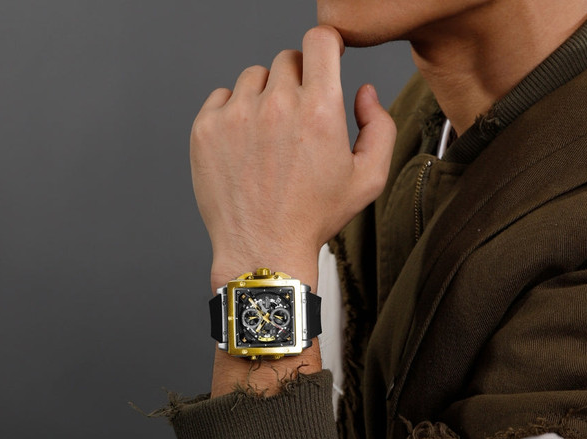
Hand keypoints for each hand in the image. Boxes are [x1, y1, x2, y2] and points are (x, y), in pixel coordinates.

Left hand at [190, 26, 396, 291]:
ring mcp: (236, 116)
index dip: (326, 46)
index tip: (324, 59)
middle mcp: (277, 106)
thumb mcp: (368, 180)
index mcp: (320, 111)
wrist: (263, 251)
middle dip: (296, 83)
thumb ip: (379, 126)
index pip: (320, 40)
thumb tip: (365, 93)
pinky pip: (221, 98)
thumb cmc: (312, 220)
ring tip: (268, 140)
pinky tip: (244, 147)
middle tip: (296, 123)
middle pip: (287, 61)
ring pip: (253, 78)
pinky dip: (232, 114)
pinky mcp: (206, 129)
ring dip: (264, 97)